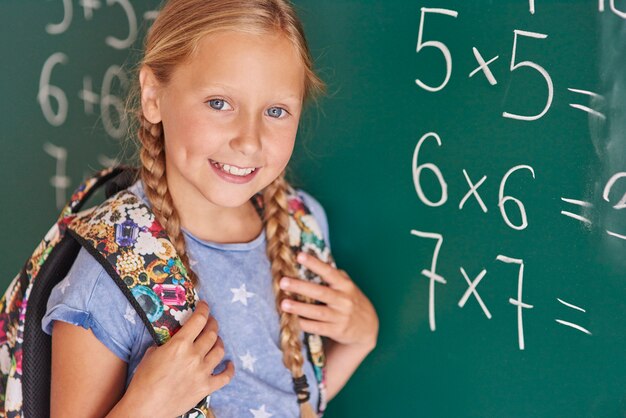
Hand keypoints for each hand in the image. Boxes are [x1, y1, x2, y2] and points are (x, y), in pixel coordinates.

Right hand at [122, 301, 233, 416]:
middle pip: (212, 333)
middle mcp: (194, 355)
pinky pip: (225, 376)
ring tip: (216, 340)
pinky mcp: (206, 387)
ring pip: (220, 350)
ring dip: (219, 342)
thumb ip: (166, 345)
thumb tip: (173, 342)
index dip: (204, 309)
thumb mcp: (151, 354)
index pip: (198, 320)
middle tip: (211, 322)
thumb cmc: (143, 381)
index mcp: (180, 344)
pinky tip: (229, 364)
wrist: (145, 408)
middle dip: (213, 324)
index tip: (205, 305)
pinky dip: (229, 369)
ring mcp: (202, 372)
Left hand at [279, 253, 377, 350]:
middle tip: (283, 282)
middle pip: (320, 292)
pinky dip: (304, 324)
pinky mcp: (336, 331)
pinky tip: (292, 320)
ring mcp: (341, 317)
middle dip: (300, 287)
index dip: (314, 264)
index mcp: (345, 285)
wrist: (368, 327)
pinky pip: (318, 327)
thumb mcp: (348, 286)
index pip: (329, 272)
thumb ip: (334, 276)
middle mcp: (344, 300)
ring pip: (317, 312)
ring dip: (299, 308)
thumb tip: (313, 262)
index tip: (299, 256)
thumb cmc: (351, 301)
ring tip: (283, 303)